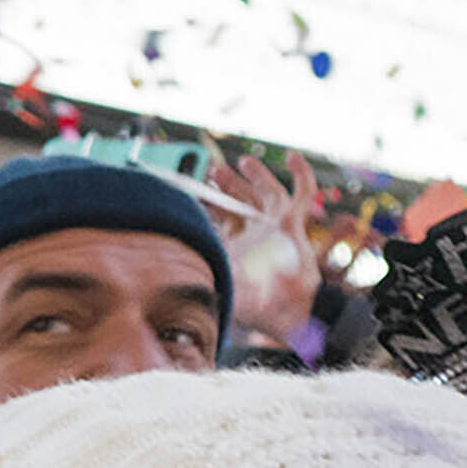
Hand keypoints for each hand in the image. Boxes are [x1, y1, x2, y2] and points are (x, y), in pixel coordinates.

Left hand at [201, 154, 325, 352]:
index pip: (217, 220)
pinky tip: (291, 157)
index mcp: (233, 247)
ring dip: (256, 175)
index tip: (190, 192)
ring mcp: (274, 228)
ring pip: (265, 193)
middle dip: (228, 185)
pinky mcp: (293, 223)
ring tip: (243, 161)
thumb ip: (199, 268)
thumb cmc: (253, 304)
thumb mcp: (217, 282)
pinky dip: (299, 173)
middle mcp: (253, 235)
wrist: (286, 310)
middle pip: (240, 202)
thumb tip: (164, 262)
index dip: (205, 206)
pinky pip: (302, 192)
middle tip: (213, 171)